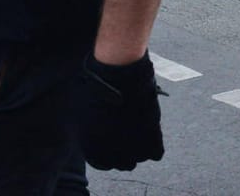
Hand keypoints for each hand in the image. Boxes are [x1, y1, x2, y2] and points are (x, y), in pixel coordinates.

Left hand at [80, 53, 165, 170]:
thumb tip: (97, 135)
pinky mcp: (151, 138)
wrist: (117, 74)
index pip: (102, 163)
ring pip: (140, 159)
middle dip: (126, 152)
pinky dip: (155, 145)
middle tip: (130, 135)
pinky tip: (152, 131)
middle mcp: (112, 153)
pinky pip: (156, 153)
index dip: (110, 152)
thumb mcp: (83, 114)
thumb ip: (90, 131)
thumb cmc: (97, 87)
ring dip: (141, 149)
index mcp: (92, 148)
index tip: (116, 142)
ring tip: (141, 130)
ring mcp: (132, 147)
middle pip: (123, 164)